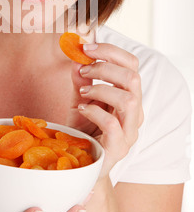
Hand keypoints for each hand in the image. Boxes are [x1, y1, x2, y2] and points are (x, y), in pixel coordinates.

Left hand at [68, 43, 142, 176]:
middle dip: (105, 67)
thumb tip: (77, 58)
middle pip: (133, 78)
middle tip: (83, 69)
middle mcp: (134, 113)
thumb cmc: (83, 130)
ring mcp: (129, 131)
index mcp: (128, 96)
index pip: (132, 65)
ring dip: (101, 88)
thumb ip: (80, 80)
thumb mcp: (79, 99)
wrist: (81, 164)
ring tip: (82, 92)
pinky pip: (112, 124)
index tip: (87, 48)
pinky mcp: (119, 148)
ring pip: (129, 100)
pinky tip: (81, 110)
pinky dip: (94, 111)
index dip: (111, 51)